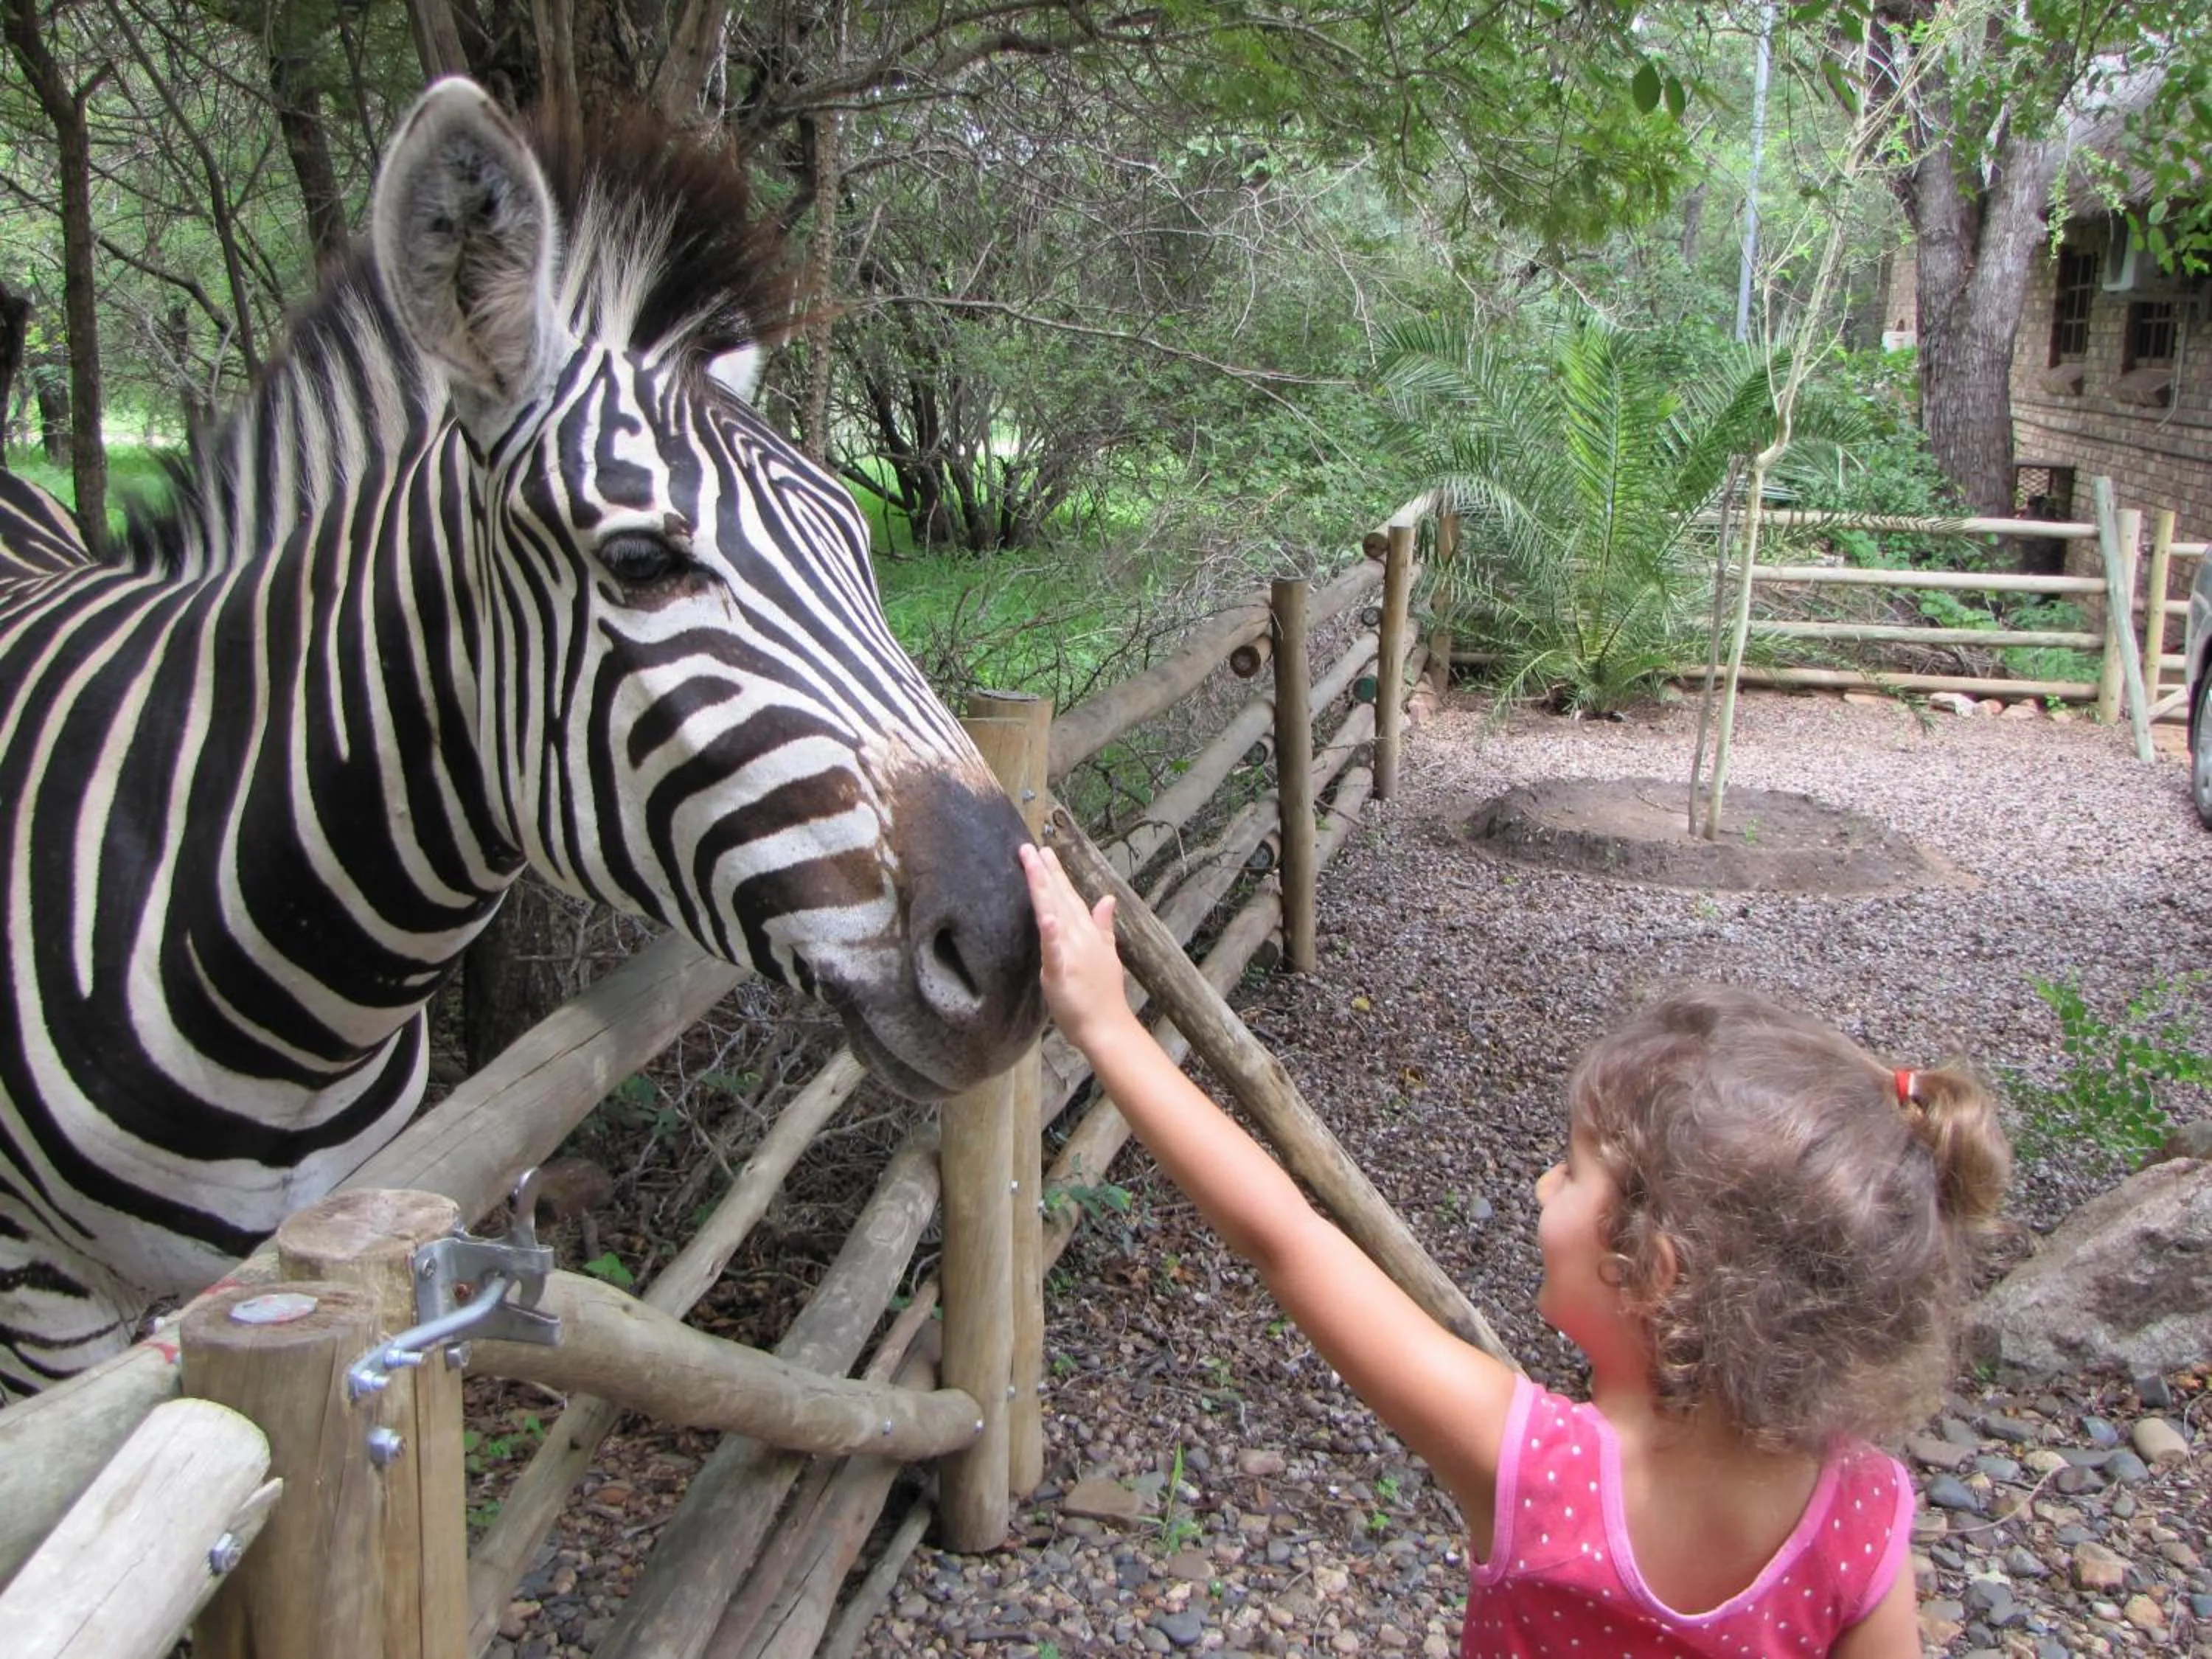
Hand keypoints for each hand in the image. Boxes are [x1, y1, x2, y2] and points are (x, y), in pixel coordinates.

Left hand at [1018, 841, 1136, 1052]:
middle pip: (1059, 899)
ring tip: (1033, 865)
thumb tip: (1107, 898)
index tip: (1045, 851)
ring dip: (1044, 889)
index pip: (1070, 897)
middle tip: (1029, 847)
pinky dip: (1051, 933)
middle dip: (1044, 872)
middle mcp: (1079, 936)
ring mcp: (1072, 952)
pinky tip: (1046, 916)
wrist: (1108, 1027)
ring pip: (1054, 914)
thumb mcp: (1106, 953)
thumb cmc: (1103, 995)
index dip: (1057, 874)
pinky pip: (1054, 949)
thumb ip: (1103, 925)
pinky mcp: (1062, 971)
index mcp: (1087, 933)